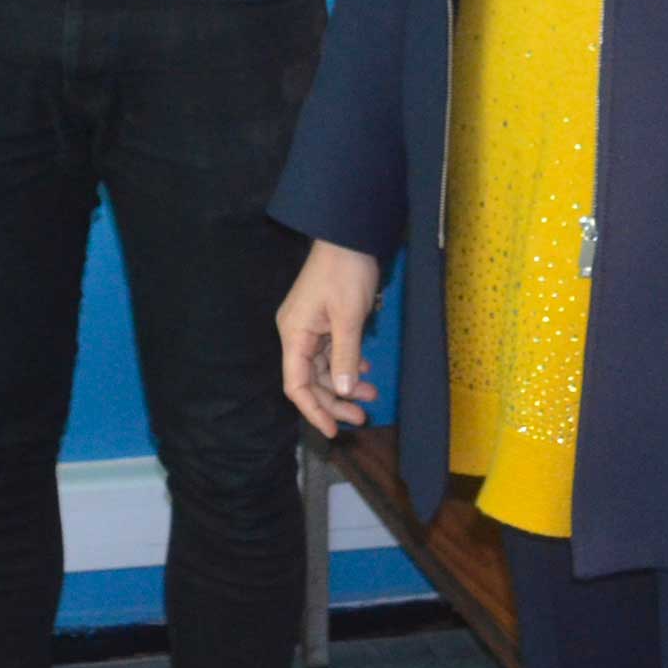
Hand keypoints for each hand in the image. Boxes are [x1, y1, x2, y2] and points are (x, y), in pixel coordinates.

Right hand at [277, 239, 382, 437]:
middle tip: (363, 417)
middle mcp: (296, 334)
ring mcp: (309, 327)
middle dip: (335, 401)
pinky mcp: (323, 320)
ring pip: (324, 368)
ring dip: (346, 382)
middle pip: (311, 380)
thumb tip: (343, 391)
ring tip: (372, 394)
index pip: (296, 384)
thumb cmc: (345, 274)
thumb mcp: (348, 318)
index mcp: (294, 335)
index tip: (332, 432)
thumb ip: (344, 356)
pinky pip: (332, 352)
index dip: (312, 411)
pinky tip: (365, 367)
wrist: (349, 235)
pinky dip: (348, 363)